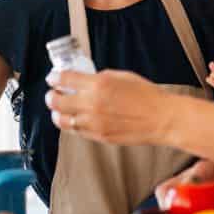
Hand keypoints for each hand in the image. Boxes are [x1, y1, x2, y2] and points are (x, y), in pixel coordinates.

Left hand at [46, 69, 173, 145]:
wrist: (161, 119)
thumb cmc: (147, 96)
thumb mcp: (123, 76)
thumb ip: (101, 78)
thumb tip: (85, 80)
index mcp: (98, 84)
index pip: (65, 79)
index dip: (54, 78)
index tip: (52, 78)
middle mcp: (92, 103)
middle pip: (58, 101)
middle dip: (51, 96)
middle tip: (52, 94)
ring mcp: (94, 122)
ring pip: (62, 120)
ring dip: (57, 113)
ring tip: (58, 110)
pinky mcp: (99, 136)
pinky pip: (76, 131)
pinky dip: (70, 125)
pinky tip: (72, 121)